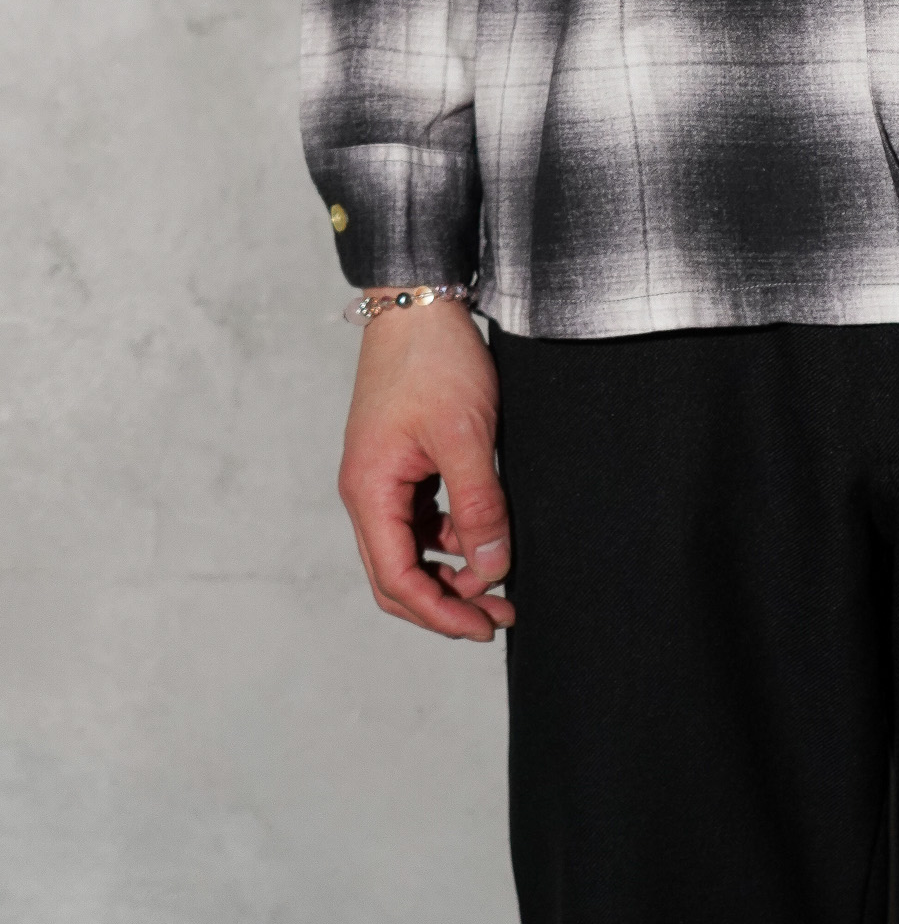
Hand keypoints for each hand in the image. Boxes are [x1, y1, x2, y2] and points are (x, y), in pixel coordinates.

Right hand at [338, 296, 513, 640]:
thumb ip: (479, 506)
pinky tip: (484, 531)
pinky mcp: (401, 460)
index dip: (440, 612)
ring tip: (501, 574)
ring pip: (411, 546)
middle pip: (398, 573)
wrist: (419, 301)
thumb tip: (491, 568)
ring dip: (452, 567)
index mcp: (370, 491)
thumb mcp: (466, 436)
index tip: (483, 627)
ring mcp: (382, 475)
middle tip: (498, 616)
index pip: (397, 579)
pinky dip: (451, 533)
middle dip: (447, 601)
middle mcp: (367, 490)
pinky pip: (421, 516)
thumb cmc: (433, 360)